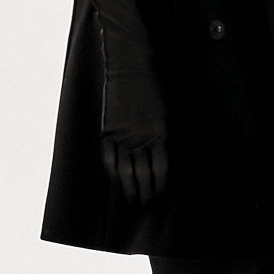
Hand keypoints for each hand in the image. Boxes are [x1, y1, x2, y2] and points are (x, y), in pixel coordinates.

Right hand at [101, 70, 168, 204]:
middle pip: (143, 174)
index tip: (159, 194)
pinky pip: (108, 159)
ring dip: (128, 188)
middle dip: (145, 192)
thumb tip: (160, 163)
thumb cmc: (151, 91)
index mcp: (160, 134)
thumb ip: (163, 139)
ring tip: (131, 198)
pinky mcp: (107, 131)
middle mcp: (141, 137)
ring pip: (124, 171)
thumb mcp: (165, 115)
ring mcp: (122, 135)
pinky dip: (112, 173)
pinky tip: (117, 181)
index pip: (161, 170)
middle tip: (145, 203)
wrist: (129, 70)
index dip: (160, 186)